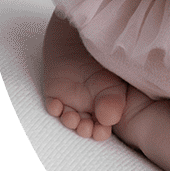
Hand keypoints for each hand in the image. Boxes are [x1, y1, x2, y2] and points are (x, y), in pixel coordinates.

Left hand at [42, 14, 130, 140]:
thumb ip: (115, 100)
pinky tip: (57, 105)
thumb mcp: (116, 81)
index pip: (104, 126)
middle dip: (85, 130)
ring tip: (72, 118)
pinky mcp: (55, 93)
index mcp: (108, 106)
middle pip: (86, 126)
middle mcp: (89, 107)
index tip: (101, 131)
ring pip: (69, 118)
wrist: (87, 39)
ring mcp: (71, 101)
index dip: (102, 131)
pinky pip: (52, 105)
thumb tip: (109, 121)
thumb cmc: (107, 60)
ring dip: (69, 121)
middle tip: (86, 127)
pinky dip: (54, 108)